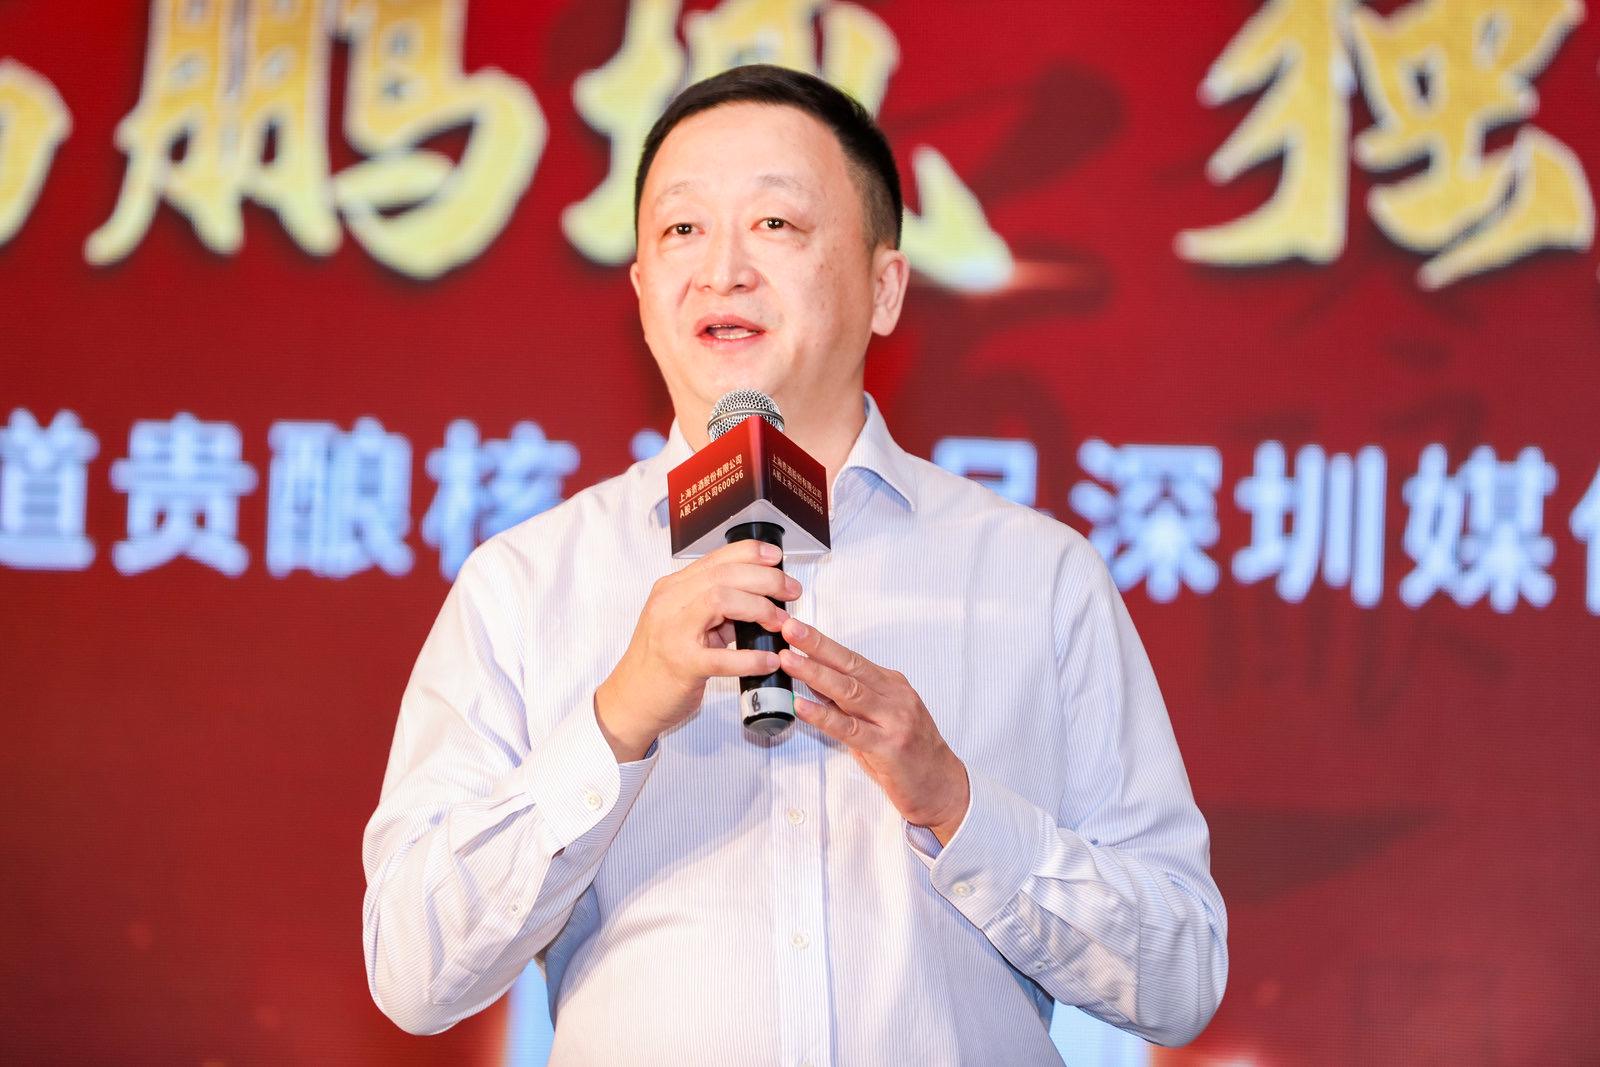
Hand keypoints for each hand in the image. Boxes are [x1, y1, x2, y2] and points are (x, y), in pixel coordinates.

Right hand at [596, 539, 799, 760]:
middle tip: (791, 592)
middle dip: (765, 579)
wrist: (630, 701)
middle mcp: (669, 604)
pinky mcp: (681, 665)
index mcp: (672, 589)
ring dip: (759, 608)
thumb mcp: (685, 625)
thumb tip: (760, 601)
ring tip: (780, 622)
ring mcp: (673, 633)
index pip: (716, 559)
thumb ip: (717, 611)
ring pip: (720, 600)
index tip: (776, 558)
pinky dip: (751, 657)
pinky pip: (722, 657)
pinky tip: (770, 660)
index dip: (750, 553)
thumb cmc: (660, 663)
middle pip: (723, 575)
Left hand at [777, 619, 969, 843]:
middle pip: (850, 666)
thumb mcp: (880, 717)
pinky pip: (850, 729)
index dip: (821, 642)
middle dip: (816, 646)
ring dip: (815, 674)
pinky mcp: (888, 747)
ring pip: (849, 691)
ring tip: (789, 661)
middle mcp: (895, 697)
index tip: (795, 627)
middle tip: (790, 629)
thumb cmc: (908, 752)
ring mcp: (894, 720)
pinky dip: (824, 716)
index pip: (851, 658)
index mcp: (892, 685)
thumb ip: (849, 700)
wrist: (941, 786)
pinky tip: (803, 706)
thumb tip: (813, 680)